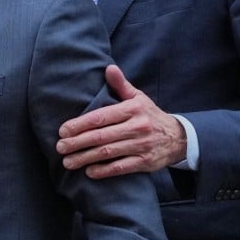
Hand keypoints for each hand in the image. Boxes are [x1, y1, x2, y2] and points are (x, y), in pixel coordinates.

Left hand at [56, 65, 185, 178]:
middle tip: (60, 147)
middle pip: (101, 136)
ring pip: (108, 153)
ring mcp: (142, 145)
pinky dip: (103, 171)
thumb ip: (121, 85)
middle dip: (77, 142)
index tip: (62, 131)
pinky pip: (121, 168)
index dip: (79, 124)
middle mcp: (138, 127)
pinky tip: (89, 172)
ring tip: (67, 162)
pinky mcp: (145, 162)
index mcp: (132, 109)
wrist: (178, 138)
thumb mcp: (138, 98)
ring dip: (85, 158)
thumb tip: (108, 68)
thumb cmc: (150, 115)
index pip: (100, 117)